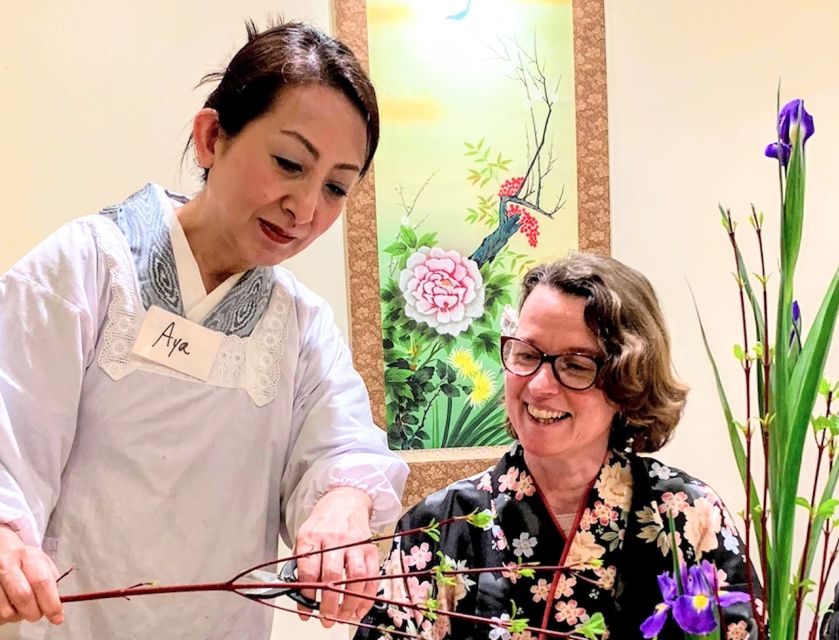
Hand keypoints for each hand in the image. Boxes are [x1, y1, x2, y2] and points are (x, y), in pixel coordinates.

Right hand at [0, 526, 62, 625]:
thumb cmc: (22, 558)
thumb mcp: (40, 559)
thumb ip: (51, 578)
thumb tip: (57, 602)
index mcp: (27, 556)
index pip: (42, 582)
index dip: (51, 603)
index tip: (57, 617)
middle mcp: (6, 565)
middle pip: (23, 597)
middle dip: (34, 612)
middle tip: (38, 614)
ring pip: (7, 611)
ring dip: (18, 615)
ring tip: (21, 606)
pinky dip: (5, 616)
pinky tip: (9, 605)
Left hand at [293, 487, 378, 626]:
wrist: (345, 501)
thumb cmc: (322, 524)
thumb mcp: (305, 537)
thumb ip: (302, 564)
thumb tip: (300, 597)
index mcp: (311, 536)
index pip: (308, 570)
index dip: (306, 594)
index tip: (305, 610)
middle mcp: (334, 539)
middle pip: (332, 575)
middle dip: (329, 603)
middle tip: (326, 620)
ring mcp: (354, 543)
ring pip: (355, 577)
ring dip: (349, 602)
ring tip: (342, 617)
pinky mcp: (370, 547)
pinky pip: (371, 576)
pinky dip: (367, 596)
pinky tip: (359, 609)